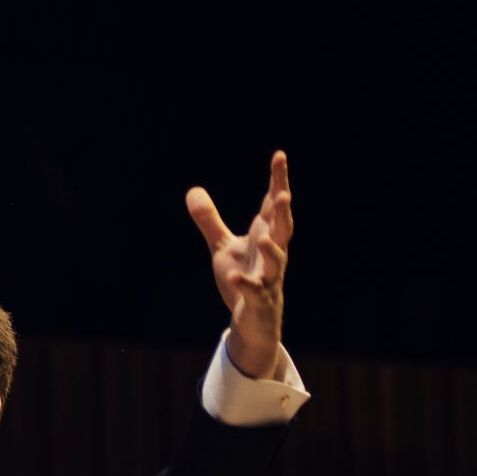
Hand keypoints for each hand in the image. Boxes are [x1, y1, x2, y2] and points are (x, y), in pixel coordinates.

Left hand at [187, 148, 291, 379]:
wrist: (253, 320)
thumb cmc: (244, 276)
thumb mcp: (223, 246)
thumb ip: (210, 220)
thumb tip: (193, 190)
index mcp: (265, 235)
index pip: (273, 205)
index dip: (278, 181)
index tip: (280, 156)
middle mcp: (272, 254)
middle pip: (282, 229)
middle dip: (283, 213)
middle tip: (283, 194)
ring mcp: (269, 277)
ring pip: (276, 262)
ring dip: (270, 250)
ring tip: (260, 238)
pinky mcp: (260, 300)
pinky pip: (254, 291)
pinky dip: (244, 284)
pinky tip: (232, 276)